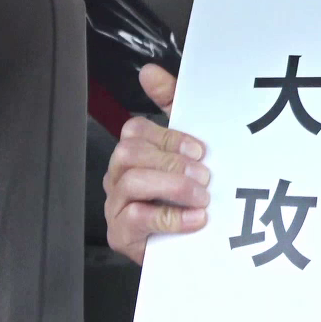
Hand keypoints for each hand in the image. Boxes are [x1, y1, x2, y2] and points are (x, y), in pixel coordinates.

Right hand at [105, 65, 210, 263]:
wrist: (194, 250)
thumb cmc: (187, 196)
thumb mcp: (187, 150)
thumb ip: (171, 105)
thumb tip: (148, 71)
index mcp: (133, 154)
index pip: (136, 131)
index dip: (169, 137)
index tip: (201, 151)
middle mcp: (118, 177)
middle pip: (129, 153)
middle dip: (170, 162)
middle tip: (205, 176)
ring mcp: (115, 206)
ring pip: (131, 182)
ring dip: (173, 186)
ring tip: (202, 197)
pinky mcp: (120, 235)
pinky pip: (136, 217)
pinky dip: (170, 216)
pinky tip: (196, 219)